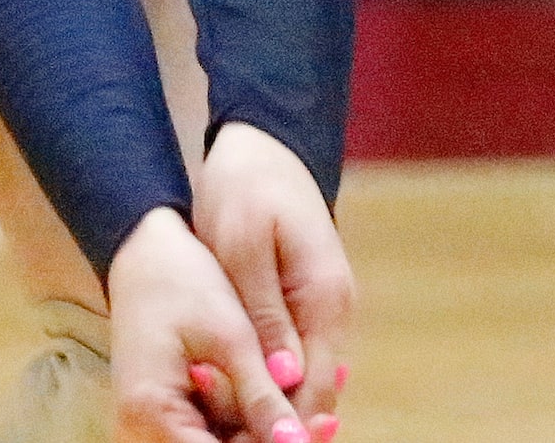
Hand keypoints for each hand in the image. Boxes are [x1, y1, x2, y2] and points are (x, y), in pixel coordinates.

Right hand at [107, 206, 306, 442]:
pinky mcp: (168, 415)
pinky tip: (283, 397)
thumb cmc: (180, 281)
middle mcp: (145, 430)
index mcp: (153, 414)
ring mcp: (154, 425)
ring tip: (319, 408)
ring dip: (264, 432)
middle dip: (274, 440)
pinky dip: (249, 419)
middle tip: (326, 418)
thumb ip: (261, 398)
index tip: (322, 427)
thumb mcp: (229, 337)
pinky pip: (213, 431)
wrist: (143, 248)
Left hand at [194, 124, 353, 434]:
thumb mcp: (243, 247)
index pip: (315, 388)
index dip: (284, 423)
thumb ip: (265, 313)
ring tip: (220, 417)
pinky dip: (265, 372)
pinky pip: (291, 353)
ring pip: (302, 376)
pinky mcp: (303, 300)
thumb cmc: (245, 187)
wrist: (261, 141)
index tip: (244, 439)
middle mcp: (334, 312)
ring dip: (268, 398)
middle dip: (275, 417)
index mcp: (326, 300)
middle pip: (313, 391)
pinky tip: (228, 383)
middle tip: (226, 433)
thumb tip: (285, 378)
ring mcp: (322, 306)